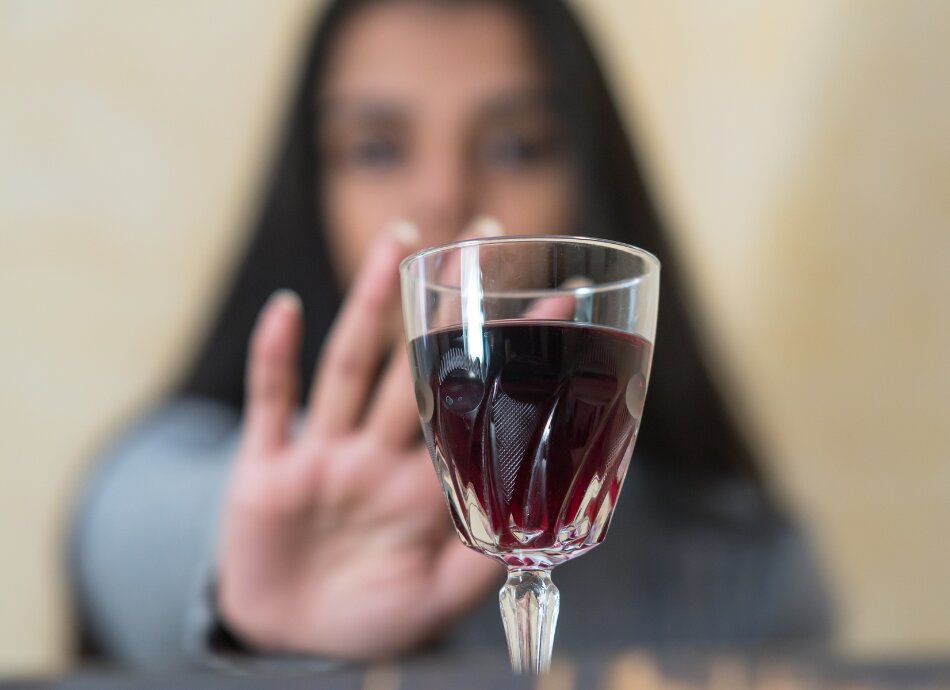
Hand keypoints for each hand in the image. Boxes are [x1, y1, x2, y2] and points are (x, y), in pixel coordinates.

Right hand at [216, 223, 502, 659]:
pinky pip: (270, 403)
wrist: (288, 643)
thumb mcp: (435, 599)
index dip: (510, 355)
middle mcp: (377, 454)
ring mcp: (323, 455)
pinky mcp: (267, 468)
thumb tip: (539, 530)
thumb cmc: (369, 618)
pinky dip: (274, 357)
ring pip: (349, 365)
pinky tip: (287, 309)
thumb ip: (480, 563)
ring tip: (397, 241)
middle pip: (416, 363)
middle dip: (447, 302)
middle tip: (482, 234)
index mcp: (422, 484)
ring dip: (369, 302)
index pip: (473, 405)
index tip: (555, 298)